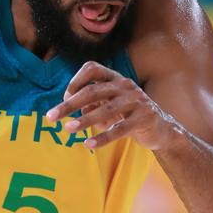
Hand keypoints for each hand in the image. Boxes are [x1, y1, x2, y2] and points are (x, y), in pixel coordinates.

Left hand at [46, 61, 174, 149]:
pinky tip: (88, 144)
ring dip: (84, 120)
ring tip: (68, 129)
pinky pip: (120, 128)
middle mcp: (125, 85)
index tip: (65, 97)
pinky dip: (102, 137)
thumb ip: (92, 103)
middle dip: (69, 105)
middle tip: (51, 117)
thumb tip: (70, 108)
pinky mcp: (144, 118)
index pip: (92, 69)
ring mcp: (136, 101)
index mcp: (115, 78)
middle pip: (92, 91)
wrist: (161, 128)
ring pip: (105, 110)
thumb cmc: (128, 114)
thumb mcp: (109, 105)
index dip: (75, 80)